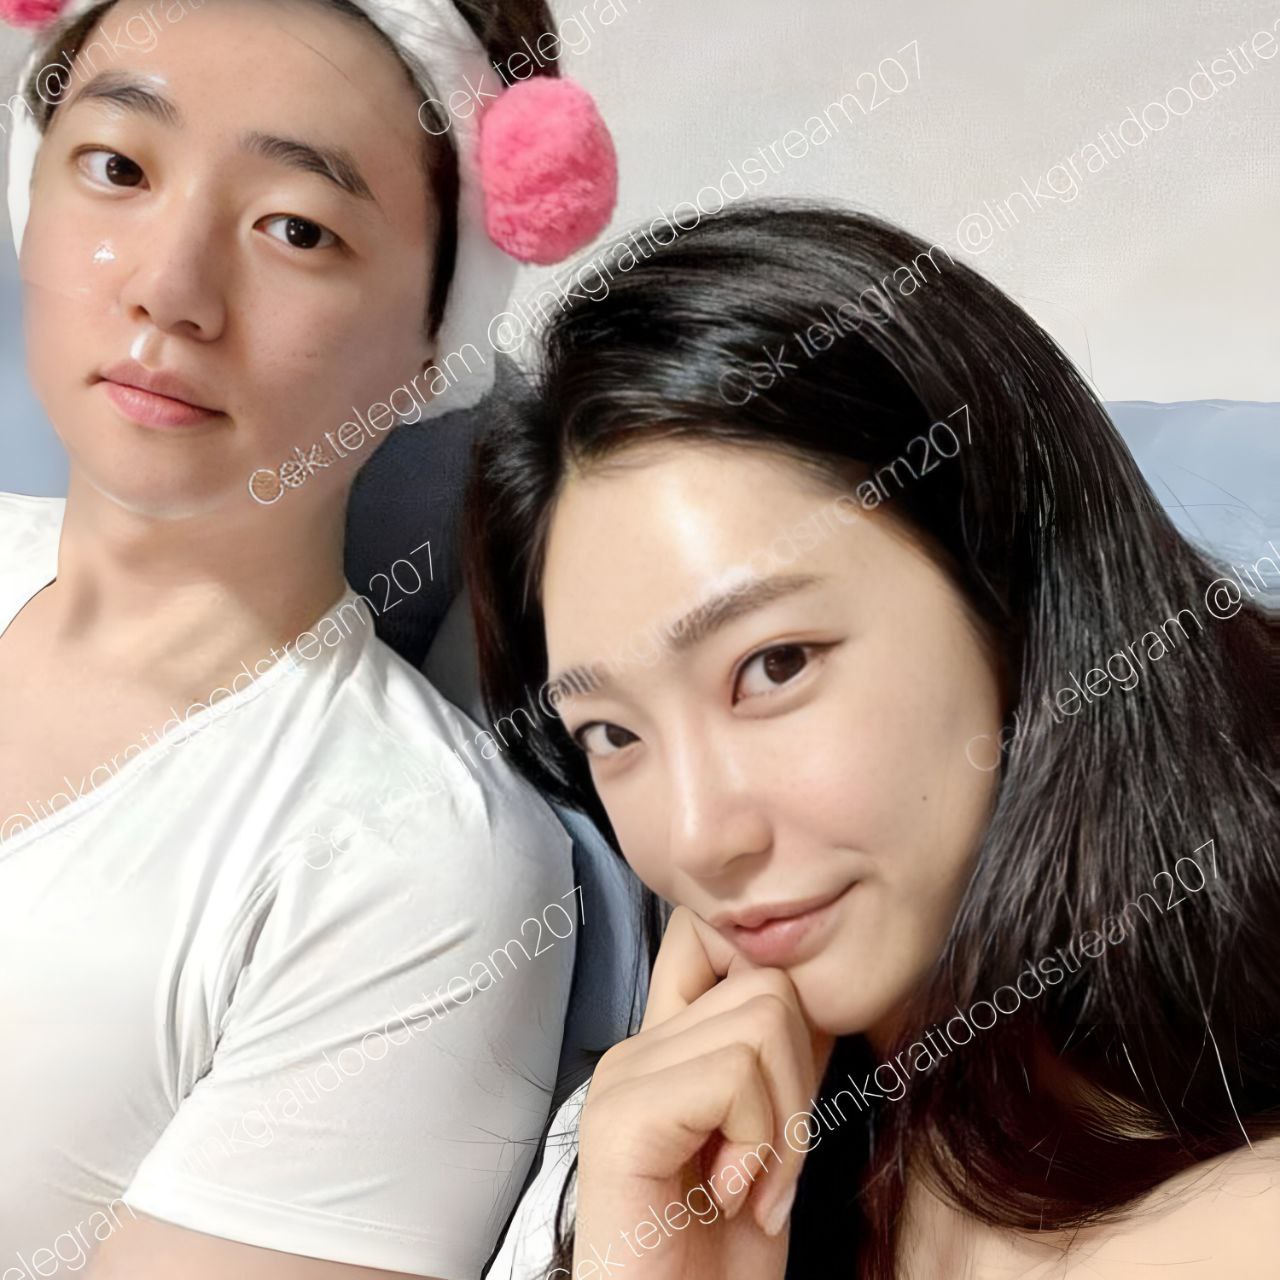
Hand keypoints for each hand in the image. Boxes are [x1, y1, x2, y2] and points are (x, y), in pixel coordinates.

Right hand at [571, 906, 833, 1279]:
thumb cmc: (725, 1257)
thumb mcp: (773, 1138)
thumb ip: (782, 1061)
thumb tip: (826, 994)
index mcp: (667, 1046)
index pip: (717, 937)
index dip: (780, 986)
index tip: (792, 1087)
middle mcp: (637, 1048)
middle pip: (769, 982)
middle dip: (800, 1080)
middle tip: (771, 1164)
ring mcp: (624, 1077)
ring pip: (764, 1018)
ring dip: (785, 1121)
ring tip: (751, 1184)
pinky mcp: (624, 1117)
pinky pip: (734, 1074)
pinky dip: (761, 1143)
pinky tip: (730, 1195)